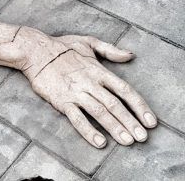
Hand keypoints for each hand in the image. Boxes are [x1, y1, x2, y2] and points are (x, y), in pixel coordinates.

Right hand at [17, 29, 156, 147]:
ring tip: (127, 141)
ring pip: (99, 112)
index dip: (139, 106)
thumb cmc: (61, 46)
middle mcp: (89, 82)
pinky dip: (88, 130)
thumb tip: (130, 55)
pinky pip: (77, 117)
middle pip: (115, 104)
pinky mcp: (61, 100)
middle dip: (130, 122)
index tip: (150, 122)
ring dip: (114, 127)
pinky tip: (99, 141)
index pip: (125, 90)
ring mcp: (75, 92)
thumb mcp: (88, 42)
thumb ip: (110, 50)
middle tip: (142, 138)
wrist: (34, 50)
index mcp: (98, 70)